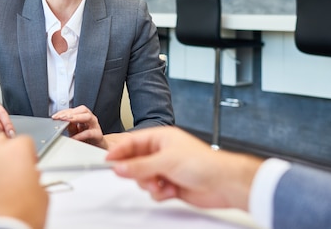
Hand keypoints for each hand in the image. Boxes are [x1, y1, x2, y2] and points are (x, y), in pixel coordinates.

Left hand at [52, 105, 106, 148]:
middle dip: (70, 113)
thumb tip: (61, 122)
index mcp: (83, 116)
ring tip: (67, 121)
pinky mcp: (98, 134)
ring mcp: (95, 125)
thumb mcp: (75, 131)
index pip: (73, 110)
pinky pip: (89, 133)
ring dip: (76, 118)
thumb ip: (69, 126)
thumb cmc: (87, 139)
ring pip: (88, 117)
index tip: (55, 116)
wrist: (98, 148)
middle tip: (61, 117)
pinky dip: (80, 135)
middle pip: (82, 109)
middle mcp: (90, 118)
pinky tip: (74, 138)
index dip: (63, 112)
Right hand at [105, 126, 262, 210]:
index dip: (119, 151)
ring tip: (162, 184)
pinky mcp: (170, 184)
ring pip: (143, 179)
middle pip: (135, 162)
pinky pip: (153, 191)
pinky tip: (171, 190)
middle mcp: (161, 152)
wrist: (223, 184)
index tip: (107, 160)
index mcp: (160, 138)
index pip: (132, 142)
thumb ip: (140, 166)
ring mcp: (165, 169)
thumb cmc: (203, 163)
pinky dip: (160, 193)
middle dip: (139, 173)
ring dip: (150, 185)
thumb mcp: (166, 161)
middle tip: (143, 177)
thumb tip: (119, 167)